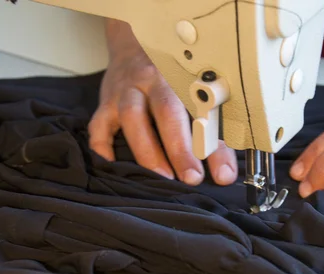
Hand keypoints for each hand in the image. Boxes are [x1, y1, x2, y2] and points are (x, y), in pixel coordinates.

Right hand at [89, 19, 236, 185]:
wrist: (136, 45)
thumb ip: (214, 137)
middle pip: (168, 111)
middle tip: (191, 178)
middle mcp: (155, 81)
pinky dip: (102, 145)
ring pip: (132, 115)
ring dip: (146, 149)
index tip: (222, 174)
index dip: (214, 146)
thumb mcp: (199, 100)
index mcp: (185, 79)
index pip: (204, 115)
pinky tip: (113, 165)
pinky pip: (98, 123)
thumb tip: (225, 175)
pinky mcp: (106, 101)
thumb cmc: (174, 79)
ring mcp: (127, 89)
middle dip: (180, 149)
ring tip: (161, 177)